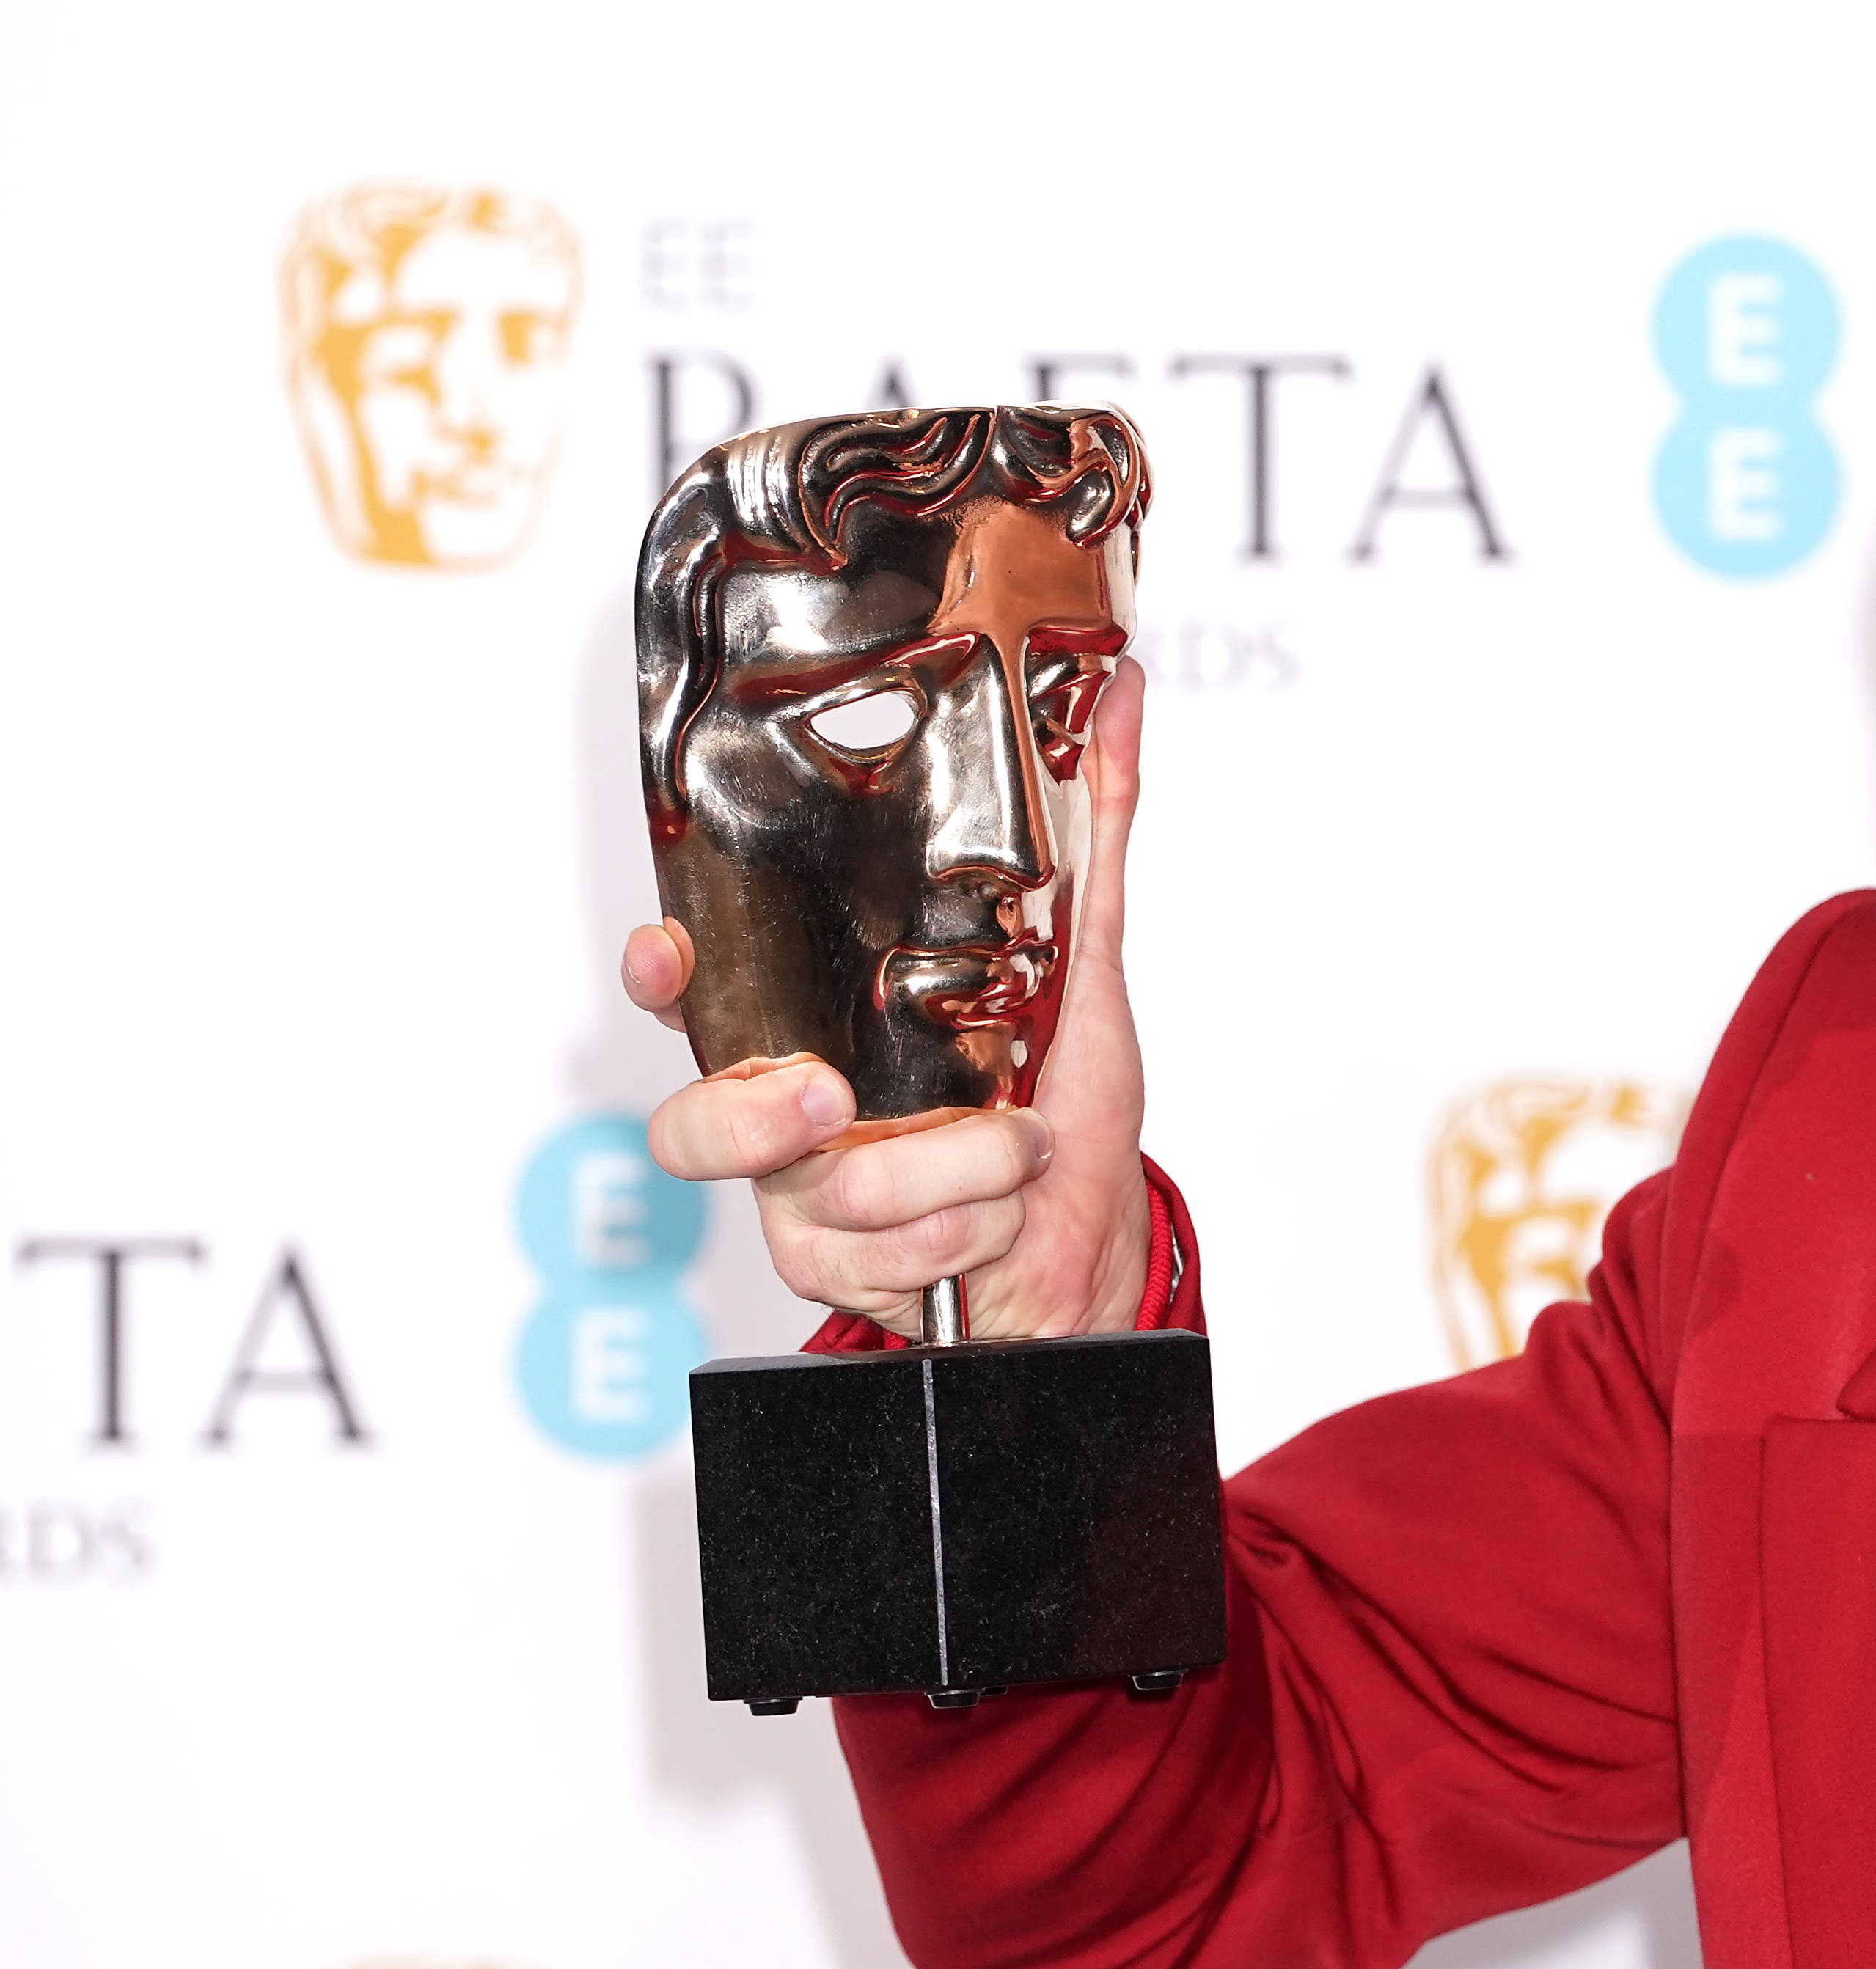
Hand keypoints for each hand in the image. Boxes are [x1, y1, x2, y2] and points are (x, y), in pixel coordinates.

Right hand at [630, 658, 1161, 1340]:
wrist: (1095, 1245)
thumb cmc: (1068, 1109)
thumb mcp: (1089, 965)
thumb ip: (1095, 834)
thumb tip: (1120, 699)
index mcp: (817, 1024)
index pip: (699, 990)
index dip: (662, 972)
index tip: (666, 946)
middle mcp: (790, 1110)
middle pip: (697, 1125)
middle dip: (761, 1113)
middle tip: (830, 1093)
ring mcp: (802, 1198)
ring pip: (832, 1185)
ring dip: (960, 1166)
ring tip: (1015, 1145)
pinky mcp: (832, 1269)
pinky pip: (882, 1246)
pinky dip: (969, 1218)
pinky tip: (997, 1209)